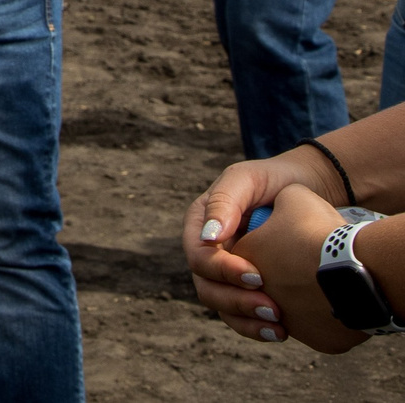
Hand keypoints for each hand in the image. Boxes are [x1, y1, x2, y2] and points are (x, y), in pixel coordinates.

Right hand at [183, 146, 349, 338]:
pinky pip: (244, 316)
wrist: (309, 191)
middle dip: (236, 301)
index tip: (257, 276)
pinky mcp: (250, 289)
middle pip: (206, 287)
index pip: (198, 256)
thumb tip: (208, 236)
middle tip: (271, 307)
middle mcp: (209, 252)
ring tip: (278, 323)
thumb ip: (225, 201)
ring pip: (223, 307)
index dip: (222, 270)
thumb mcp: (247, 178)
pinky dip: (258, 327)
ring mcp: (228, 273)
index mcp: (200, 225)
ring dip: (247, 319)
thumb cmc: (275, 180)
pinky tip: (282, 331)